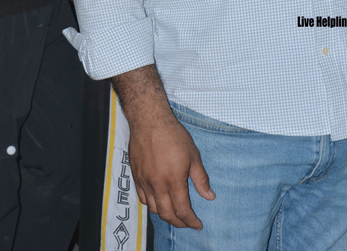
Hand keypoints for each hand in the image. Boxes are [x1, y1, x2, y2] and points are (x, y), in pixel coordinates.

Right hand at [128, 111, 214, 229]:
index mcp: (174, 180)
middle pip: (167, 214)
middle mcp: (158, 185)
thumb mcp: (193, 155)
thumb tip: (209, 196)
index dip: (191, 221)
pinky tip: (159, 201)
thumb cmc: (173, 135)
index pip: (182, 210)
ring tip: (174, 212)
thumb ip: (200, 179)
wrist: (149, 121)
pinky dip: (152, 204)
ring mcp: (145, 182)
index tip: (197, 225)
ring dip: (165, 215)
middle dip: (179, 222)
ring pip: (154, 209)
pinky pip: (143, 198)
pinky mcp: (136, 176)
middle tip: (187, 222)